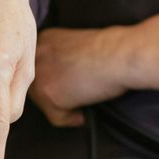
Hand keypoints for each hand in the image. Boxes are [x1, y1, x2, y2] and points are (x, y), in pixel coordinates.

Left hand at [30, 24, 156, 126]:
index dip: (57, 83)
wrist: (122, 53)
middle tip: (79, 100)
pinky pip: (56, 117)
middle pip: (37, 88)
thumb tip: (62, 85)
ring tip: (84, 104)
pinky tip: (84, 111)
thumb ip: (63, 61)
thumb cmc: (112, 50)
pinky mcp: (48, 92)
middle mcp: (36, 54)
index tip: (73, 88)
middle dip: (57, 97)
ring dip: (64, 108)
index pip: (40, 70)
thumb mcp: (79, 47)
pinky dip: (71, 118)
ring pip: (44, 104)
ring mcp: (40, 73)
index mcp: (45, 39)